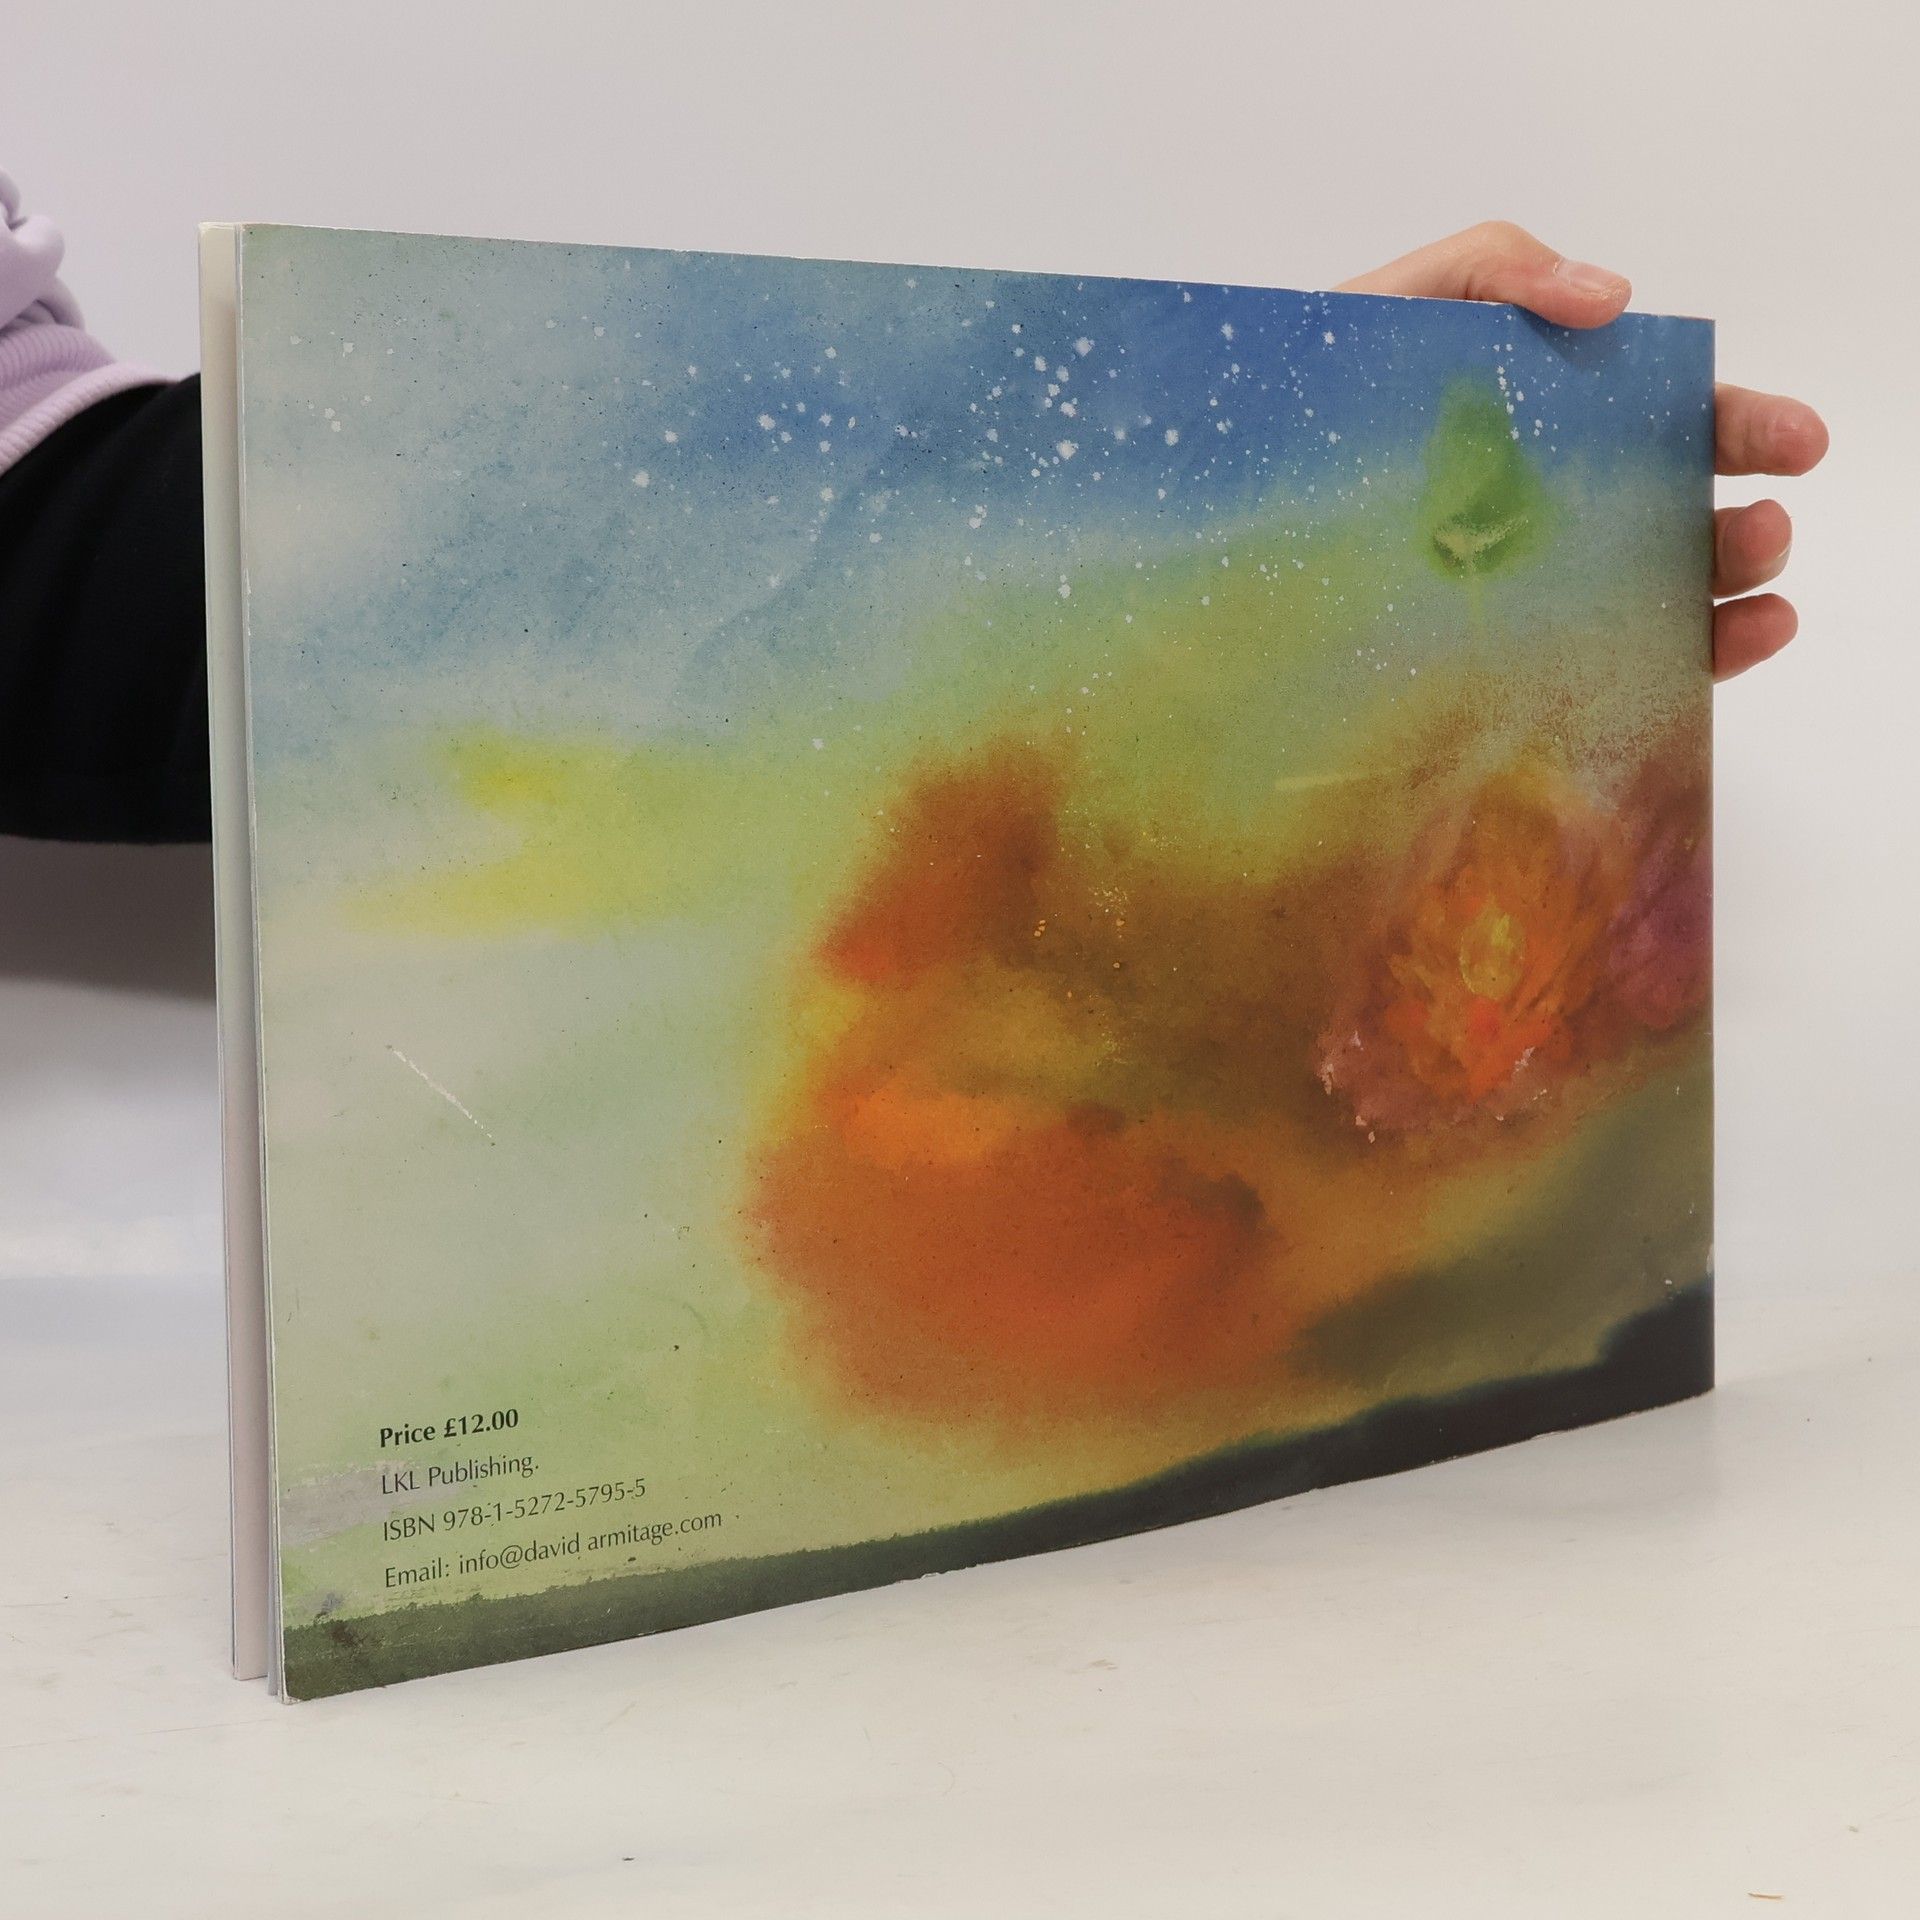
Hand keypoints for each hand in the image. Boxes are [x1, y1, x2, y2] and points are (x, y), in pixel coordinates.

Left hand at [1338, 222, 1827, 678]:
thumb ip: (1490, 269)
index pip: (1661, 423)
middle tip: (1764, 521)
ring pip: (1648, 598)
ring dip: (1722, 591)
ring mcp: (1518, 591)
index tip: (1791, 442)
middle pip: (1670, 516)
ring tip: (1753, 580)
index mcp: (1540, 428)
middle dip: (1739, 519)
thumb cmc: (1296, 397)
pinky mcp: (1479, 663)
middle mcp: (1543, 514)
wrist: (1205, 498)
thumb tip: (1611, 297)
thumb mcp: (1385, 305)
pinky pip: (1588, 673)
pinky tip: (1723, 647)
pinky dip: (1672, 662)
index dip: (1735, 426)